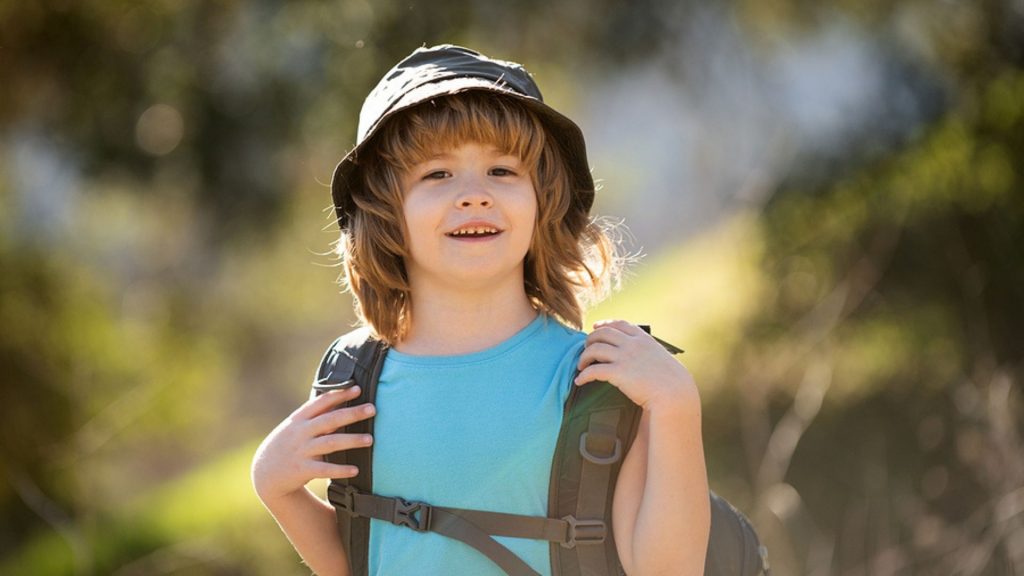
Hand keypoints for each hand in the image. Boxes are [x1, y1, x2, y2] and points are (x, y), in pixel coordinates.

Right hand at [251, 385, 375, 504]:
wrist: (264, 473)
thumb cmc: (287, 444)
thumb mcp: (296, 426)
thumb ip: (316, 415)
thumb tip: (341, 399)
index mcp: (299, 419)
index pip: (321, 402)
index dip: (339, 394)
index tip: (358, 388)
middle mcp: (300, 433)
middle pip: (330, 420)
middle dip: (352, 413)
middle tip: (372, 409)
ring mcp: (301, 451)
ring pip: (330, 443)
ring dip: (351, 440)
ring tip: (370, 440)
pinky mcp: (302, 470)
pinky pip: (324, 469)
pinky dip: (340, 469)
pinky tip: (355, 470)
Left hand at [575, 320, 698, 410]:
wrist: (675, 394)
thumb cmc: (672, 381)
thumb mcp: (661, 357)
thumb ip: (649, 351)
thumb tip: (643, 355)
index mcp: (643, 339)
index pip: (619, 324)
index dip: (604, 324)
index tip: (596, 327)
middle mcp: (632, 344)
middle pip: (602, 333)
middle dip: (590, 339)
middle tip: (585, 349)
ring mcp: (625, 357)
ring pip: (594, 349)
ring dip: (584, 356)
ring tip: (581, 365)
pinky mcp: (619, 373)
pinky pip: (593, 371)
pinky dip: (583, 375)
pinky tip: (580, 381)